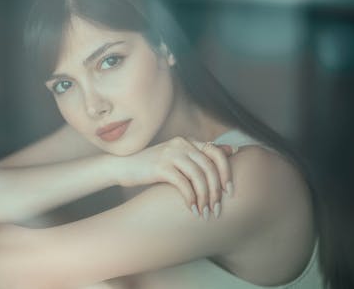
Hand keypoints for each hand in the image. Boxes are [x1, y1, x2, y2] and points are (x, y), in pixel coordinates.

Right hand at [118, 136, 234, 217]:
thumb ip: (200, 155)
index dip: (227, 172)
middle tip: (218, 209)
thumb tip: (231, 150)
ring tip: (205, 213)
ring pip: (199, 177)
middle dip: (216, 191)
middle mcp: (181, 144)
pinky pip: (183, 184)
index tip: (230, 191)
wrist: (123, 166)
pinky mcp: (161, 167)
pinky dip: (190, 199)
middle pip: (210, 167)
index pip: (217, 152)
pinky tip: (191, 210)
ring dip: (205, 198)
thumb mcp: (177, 156)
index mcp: (188, 141)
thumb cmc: (151, 165)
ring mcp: (171, 154)